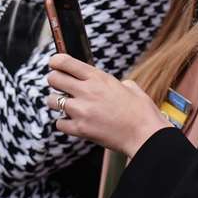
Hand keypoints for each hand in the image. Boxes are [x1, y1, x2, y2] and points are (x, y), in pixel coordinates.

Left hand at [48, 54, 166, 156]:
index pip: (65, 62)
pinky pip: (59, 123)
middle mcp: (87, 91)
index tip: (55, 64)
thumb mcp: (130, 87)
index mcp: (98, 78)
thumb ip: (114, 82)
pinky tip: (74, 122)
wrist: (146, 135)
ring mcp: (81, 111)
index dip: (56, 61)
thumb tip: (110, 84)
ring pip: (52, 101)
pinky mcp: (80, 129)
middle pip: (53, 79)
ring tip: (69, 106)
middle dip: (55, 81)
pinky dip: (64, 123)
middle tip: (61, 86)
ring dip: (57, 103)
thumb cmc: (142, 112)